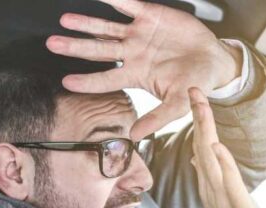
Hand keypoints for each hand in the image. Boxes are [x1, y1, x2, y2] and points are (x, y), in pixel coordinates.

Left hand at [46, 0, 242, 139]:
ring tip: (65, 20)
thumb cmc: (196, 84)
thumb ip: (157, 118)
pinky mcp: (150, 15)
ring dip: (86, 23)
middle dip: (75, 47)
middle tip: (52, 44)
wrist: (214, 61)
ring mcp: (139, 34)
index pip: (106, 78)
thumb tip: (135, 136)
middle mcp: (132, 54)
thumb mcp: (178, 105)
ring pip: (106, 27)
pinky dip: (114, 0)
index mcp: (136, 74)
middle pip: (98, 50)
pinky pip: (127, 4)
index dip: (87, 80)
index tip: (67, 82)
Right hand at [188, 88, 265, 207]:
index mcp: (211, 186)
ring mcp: (224, 200)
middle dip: (199, 118)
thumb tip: (202, 154)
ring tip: (201, 108)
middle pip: (202, 148)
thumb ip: (215, 177)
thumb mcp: (227, 200)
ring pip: (211, 162)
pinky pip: (229, 184)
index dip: (199, 122)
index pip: (202, 148)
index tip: (195, 96)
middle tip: (194, 90)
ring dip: (206, 134)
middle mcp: (213, 190)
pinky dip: (222, 165)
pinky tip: (216, 147)